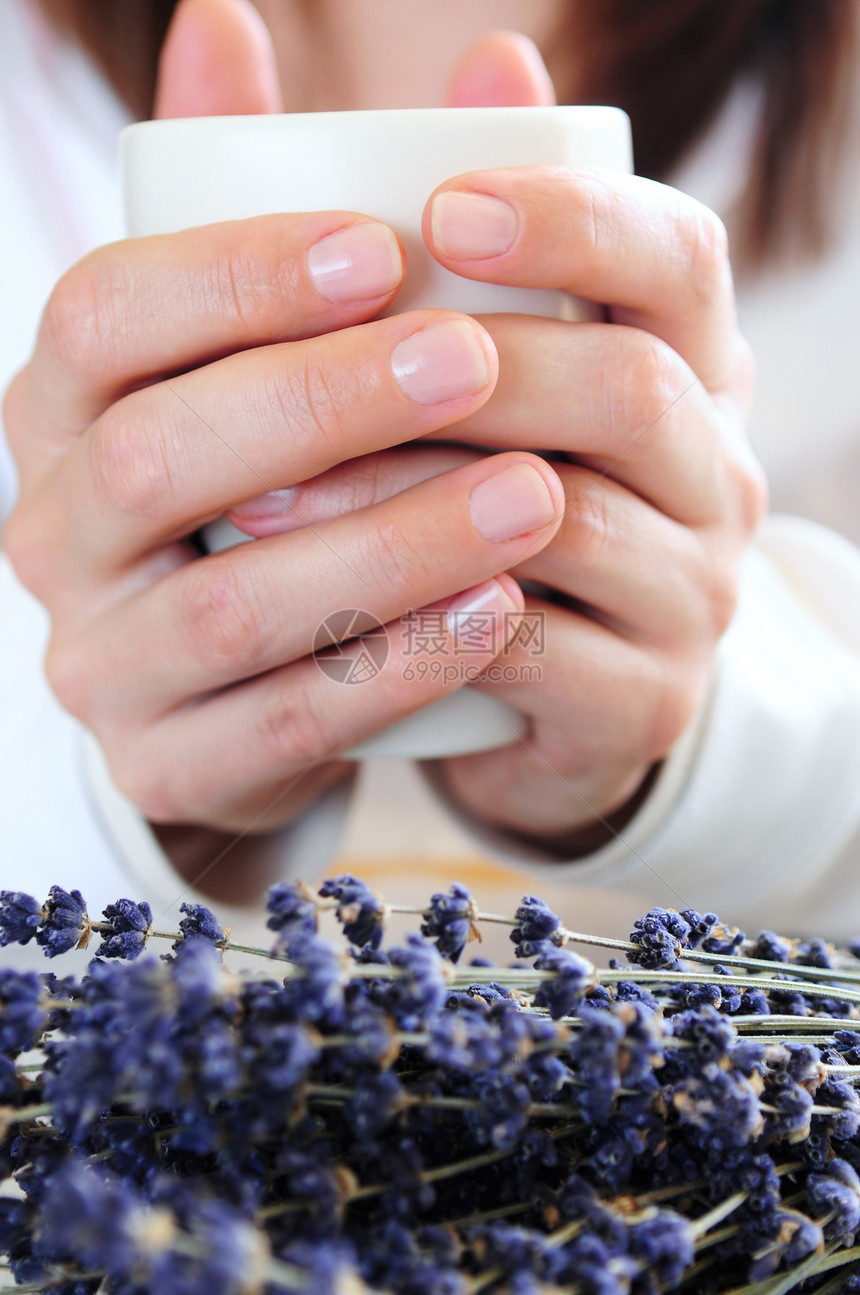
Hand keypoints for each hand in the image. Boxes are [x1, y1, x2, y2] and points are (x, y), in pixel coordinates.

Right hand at [1, 3, 565, 887]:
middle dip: (322, 403)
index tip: (381, 244)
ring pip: (228, 606)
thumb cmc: (252, 476)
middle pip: (157, 459)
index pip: (103, 317)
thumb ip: (231, 193)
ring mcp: (99, 664)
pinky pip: (277, 725)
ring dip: (388, 546)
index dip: (233, 278)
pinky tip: (499, 614)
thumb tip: (221, 14)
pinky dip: (392, 668)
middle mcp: (54, 536)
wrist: (230, 671)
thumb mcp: (232, 343)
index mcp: (57, 411)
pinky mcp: (165, 761)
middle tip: (474, 359)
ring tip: (534, 496)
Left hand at [232, 34, 766, 855]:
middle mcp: (714, 473)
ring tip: (269, 496)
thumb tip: (492, 48)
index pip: (678, 259)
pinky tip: (335, 603)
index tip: (440, 208)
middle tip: (334, 363)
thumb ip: (483, 227)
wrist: (539, 691)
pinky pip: (541, 654)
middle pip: (633, 387)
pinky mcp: (644, 701)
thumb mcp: (494, 368)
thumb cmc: (490, 500)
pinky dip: (428, 623)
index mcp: (687, 366)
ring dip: (412, 501)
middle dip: (481, 366)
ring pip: (574, 524)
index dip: (572, 221)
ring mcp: (692, 593)